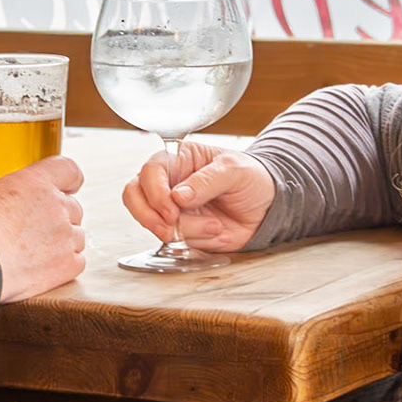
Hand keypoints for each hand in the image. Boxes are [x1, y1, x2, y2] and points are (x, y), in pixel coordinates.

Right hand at [0, 154, 86, 301]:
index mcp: (33, 182)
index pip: (68, 169)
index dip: (69, 179)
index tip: (65, 186)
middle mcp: (55, 205)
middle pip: (73, 207)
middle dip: (58, 217)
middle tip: (37, 229)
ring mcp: (64, 236)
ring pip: (77, 235)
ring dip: (62, 242)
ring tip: (37, 253)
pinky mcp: (66, 264)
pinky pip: (77, 261)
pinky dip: (65, 265)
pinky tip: (44, 270)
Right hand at [122, 141, 273, 252]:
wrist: (267, 208)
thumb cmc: (251, 178)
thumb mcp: (234, 170)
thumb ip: (206, 180)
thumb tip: (178, 196)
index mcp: (178, 159)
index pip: (149, 171)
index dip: (155, 192)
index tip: (172, 209)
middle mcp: (168, 183)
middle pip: (134, 197)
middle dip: (150, 216)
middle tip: (171, 227)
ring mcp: (172, 209)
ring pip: (156, 225)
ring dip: (186, 231)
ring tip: (216, 226)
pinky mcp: (181, 231)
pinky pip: (175, 242)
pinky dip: (197, 242)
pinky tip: (217, 233)